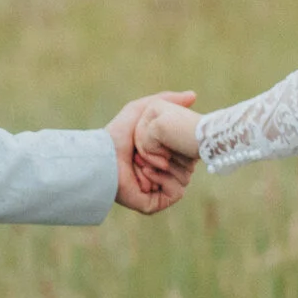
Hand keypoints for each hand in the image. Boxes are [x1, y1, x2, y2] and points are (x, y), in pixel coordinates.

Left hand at [107, 91, 195, 213]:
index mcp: (163, 156)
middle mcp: (163, 173)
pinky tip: (147, 171)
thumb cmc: (120, 132)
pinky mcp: (155, 202)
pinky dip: (165, 180)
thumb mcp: (145, 109)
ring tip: (143, 159)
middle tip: (157, 148)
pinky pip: (176, 192)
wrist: (104, 156)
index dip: (184, 143)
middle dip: (174, 154)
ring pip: (185, 178)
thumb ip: (168, 100)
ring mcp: (159, 189)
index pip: (189, 152)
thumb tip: (193, 95)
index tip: (175, 135)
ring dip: (166, 166)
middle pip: (189, 166)